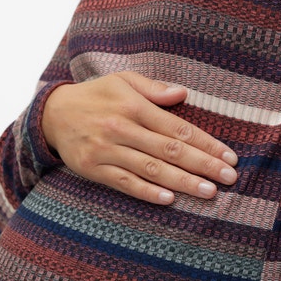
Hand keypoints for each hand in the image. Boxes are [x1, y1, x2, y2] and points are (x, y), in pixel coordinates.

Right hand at [41, 72, 237, 204]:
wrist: (52, 114)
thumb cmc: (96, 95)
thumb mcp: (123, 81)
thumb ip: (154, 88)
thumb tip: (183, 93)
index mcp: (133, 105)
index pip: (177, 128)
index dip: (206, 143)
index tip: (228, 156)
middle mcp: (121, 127)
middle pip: (169, 150)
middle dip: (203, 165)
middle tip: (229, 178)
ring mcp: (106, 150)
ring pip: (150, 169)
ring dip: (182, 182)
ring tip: (208, 192)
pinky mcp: (93, 169)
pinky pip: (124, 183)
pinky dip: (147, 192)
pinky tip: (169, 199)